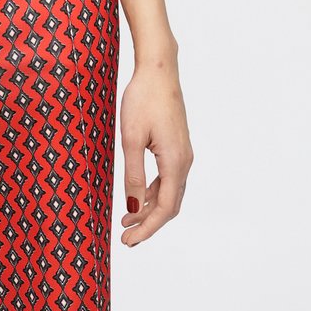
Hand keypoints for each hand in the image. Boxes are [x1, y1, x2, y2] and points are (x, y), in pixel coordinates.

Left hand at [119, 61, 193, 244]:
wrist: (158, 69)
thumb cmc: (143, 99)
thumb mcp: (131, 137)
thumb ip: (132, 174)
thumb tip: (133, 208)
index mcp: (175, 163)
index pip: (164, 209)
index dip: (147, 229)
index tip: (128, 241)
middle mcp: (184, 161)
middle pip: (170, 205)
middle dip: (149, 224)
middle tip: (126, 237)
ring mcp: (183, 152)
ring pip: (170, 192)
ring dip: (150, 208)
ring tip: (127, 219)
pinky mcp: (177, 144)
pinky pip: (169, 177)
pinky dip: (154, 191)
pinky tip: (138, 194)